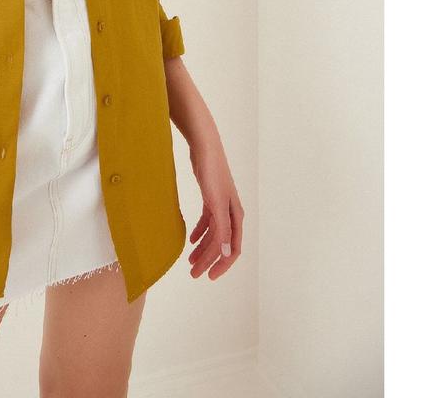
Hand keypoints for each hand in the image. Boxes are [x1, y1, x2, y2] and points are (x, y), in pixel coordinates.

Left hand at [186, 130, 243, 281]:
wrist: (205, 147)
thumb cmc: (212, 173)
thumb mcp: (216, 202)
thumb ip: (221, 227)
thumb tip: (226, 253)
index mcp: (235, 216)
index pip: (231, 248)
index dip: (222, 264)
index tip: (209, 276)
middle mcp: (231, 213)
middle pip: (221, 244)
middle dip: (208, 260)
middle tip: (193, 273)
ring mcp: (221, 206)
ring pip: (213, 234)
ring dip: (203, 248)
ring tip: (190, 260)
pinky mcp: (211, 198)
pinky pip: (207, 221)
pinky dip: (200, 232)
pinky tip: (191, 240)